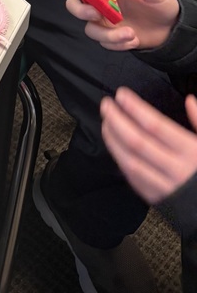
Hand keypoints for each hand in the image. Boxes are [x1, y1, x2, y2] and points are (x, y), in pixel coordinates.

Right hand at [64, 0, 179, 50]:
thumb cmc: (159, 3)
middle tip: (96, 14)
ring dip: (107, 34)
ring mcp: (104, 21)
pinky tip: (133, 40)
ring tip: (130, 34)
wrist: (170, 28)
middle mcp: (100, 3)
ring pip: (89, 28)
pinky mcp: (110, 38)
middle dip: (80, 10)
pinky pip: (104, 43)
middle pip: (75, 4)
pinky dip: (117, 44)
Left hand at [101, 88, 196, 204]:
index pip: (155, 125)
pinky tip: (115, 147)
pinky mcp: (159, 200)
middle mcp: (176, 170)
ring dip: (114, 140)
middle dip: (117, 120)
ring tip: (106, 123)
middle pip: (137, 141)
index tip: (121, 94)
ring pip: (131, 161)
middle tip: (106, 104)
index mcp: (191, 152)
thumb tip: (189, 99)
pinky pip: (134, 179)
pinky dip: (121, 161)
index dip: (135, 108)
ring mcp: (166, 187)